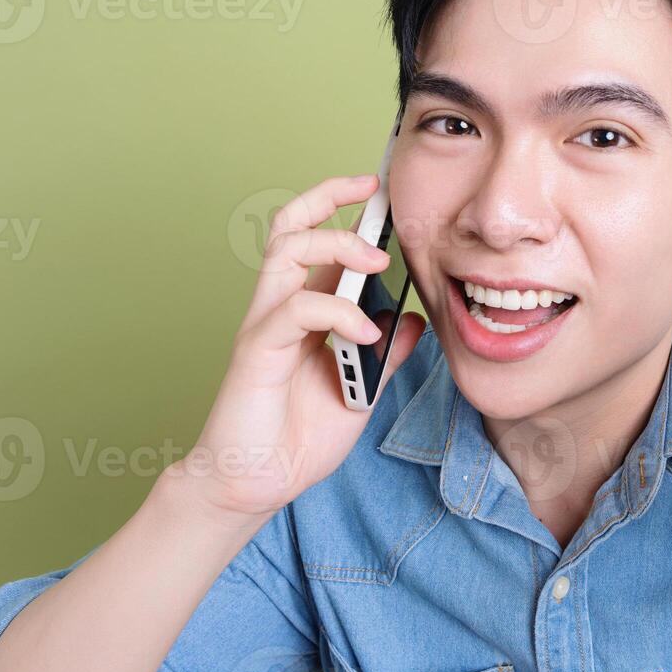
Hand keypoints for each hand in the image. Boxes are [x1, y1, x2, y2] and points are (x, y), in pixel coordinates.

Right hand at [171, 175, 427, 519]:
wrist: (256, 484)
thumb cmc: (298, 437)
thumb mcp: (362, 390)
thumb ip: (386, 354)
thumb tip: (415, 318)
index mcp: (303, 309)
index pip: (312, 236)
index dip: (338, 204)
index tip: (378, 187)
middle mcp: (279, 307)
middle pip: (290, 225)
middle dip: (329, 197)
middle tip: (375, 199)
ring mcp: (264, 325)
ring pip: (286, 251)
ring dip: (336, 245)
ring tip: (377, 263)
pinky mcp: (257, 352)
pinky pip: (294, 311)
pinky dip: (337, 313)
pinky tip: (366, 334)